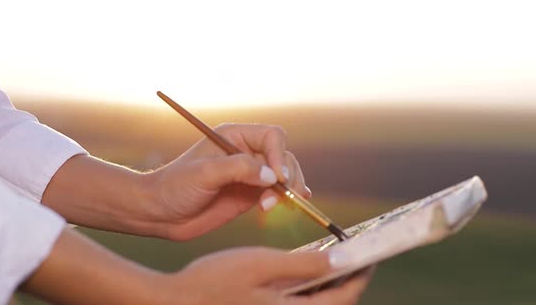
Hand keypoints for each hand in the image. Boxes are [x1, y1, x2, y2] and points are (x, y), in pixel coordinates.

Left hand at [142, 123, 311, 239]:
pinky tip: (295, 203)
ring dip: (288, 190)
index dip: (279, 155)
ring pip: (284, 175)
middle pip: (283, 156)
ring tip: (270, 207)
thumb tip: (273, 176)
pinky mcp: (250, 194)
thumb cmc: (175, 186)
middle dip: (288, 176)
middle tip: (281, 197)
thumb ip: (238, 169)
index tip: (277, 178)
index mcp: (234, 137)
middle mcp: (246, 152)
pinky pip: (277, 192)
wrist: (160, 212)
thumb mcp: (204, 173)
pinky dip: (289, 197)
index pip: (271, 137)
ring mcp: (250, 174)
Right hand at [171, 247, 373, 304]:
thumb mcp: (262, 264)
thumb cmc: (216, 280)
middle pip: (333, 303)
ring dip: (331, 281)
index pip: (343, 298)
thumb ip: (303, 265)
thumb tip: (341, 259)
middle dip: (349, 278)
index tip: (373, 253)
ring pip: (317, 304)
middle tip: (357, 252)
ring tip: (336, 254)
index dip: (362, 275)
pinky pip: (300, 302)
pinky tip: (306, 266)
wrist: (179, 300)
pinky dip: (310, 286)